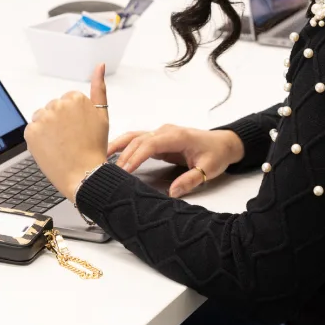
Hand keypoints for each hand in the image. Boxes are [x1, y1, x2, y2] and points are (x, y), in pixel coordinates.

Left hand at [25, 64, 108, 201]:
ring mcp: (43, 118)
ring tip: (61, 143)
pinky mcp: (31, 132)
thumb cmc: (94, 147)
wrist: (83, 174)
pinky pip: (33, 130)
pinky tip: (51, 147)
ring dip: (48, 128)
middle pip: (54, 108)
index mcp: (75, 98)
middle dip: (60, 121)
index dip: (74, 117)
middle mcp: (57, 105)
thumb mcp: (102, 115)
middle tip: (71, 138)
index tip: (79, 129)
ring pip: (42, 118)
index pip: (68, 101)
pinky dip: (39, 139)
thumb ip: (99, 87)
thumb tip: (100, 65)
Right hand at [110, 124, 244, 198]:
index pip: (150, 143)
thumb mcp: (208, 169)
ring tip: (101, 159)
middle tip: (109, 174)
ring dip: (118, 146)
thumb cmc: (216, 154)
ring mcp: (161, 134)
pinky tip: (112, 154)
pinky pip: (138, 141)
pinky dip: (124, 146)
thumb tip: (172, 192)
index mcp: (177, 136)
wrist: (223, 143)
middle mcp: (166, 131)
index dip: (135, 156)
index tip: (124, 171)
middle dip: (123, 156)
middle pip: (139, 140)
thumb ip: (190, 180)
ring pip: (135, 137)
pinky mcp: (159, 140)